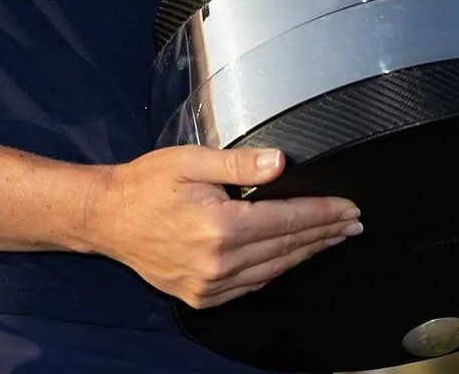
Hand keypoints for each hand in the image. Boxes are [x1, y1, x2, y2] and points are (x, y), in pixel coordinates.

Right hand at [85, 146, 362, 308]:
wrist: (106, 218)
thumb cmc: (146, 184)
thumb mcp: (192, 161)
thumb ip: (239, 164)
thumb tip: (280, 163)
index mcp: (221, 227)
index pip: (287, 220)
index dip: (323, 214)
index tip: (349, 208)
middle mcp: (219, 262)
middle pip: (287, 247)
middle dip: (324, 233)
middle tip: (352, 224)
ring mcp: (210, 285)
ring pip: (274, 269)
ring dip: (306, 253)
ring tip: (331, 239)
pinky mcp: (202, 296)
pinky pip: (251, 285)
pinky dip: (276, 270)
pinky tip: (290, 257)